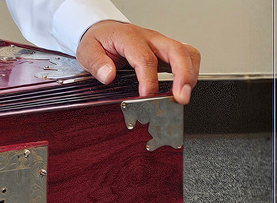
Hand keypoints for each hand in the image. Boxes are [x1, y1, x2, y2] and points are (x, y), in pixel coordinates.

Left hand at [76, 21, 199, 104]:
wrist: (104, 31)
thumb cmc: (98, 41)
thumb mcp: (87, 50)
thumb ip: (96, 63)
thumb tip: (107, 76)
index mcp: (129, 37)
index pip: (145, 58)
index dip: (149, 79)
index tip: (147, 95)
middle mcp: (150, 38)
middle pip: (176, 51)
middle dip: (183, 75)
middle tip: (181, 97)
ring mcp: (161, 44)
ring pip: (187, 52)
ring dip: (190, 74)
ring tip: (183, 95)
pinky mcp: (166, 51)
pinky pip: (186, 57)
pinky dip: (190, 72)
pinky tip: (183, 87)